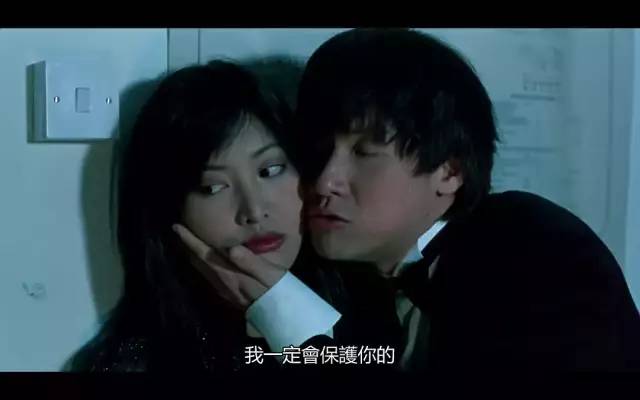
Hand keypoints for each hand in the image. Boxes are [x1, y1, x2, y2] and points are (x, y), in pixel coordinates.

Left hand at [172, 224, 287, 310]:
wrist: (279, 315)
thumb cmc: (277, 290)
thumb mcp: (268, 274)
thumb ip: (250, 262)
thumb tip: (231, 248)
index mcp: (230, 274)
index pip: (205, 254)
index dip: (190, 240)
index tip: (177, 227)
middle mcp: (221, 282)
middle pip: (198, 262)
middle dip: (187, 246)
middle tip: (179, 231)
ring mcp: (223, 290)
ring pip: (201, 270)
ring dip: (193, 255)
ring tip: (188, 243)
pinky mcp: (227, 295)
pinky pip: (208, 276)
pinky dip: (201, 265)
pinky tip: (204, 261)